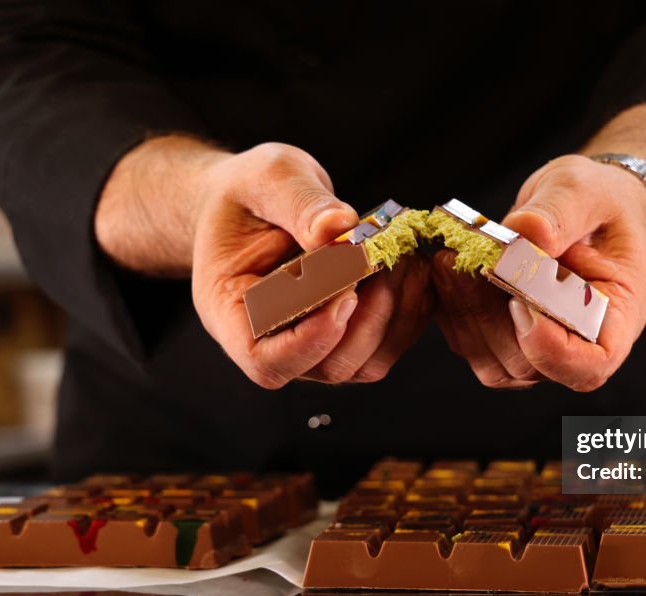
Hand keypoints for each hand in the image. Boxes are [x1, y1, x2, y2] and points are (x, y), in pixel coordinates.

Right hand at [184, 142, 431, 387]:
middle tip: (387, 261)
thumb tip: (340, 227)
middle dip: (367, 318)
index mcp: (232, 312)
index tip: (346, 293)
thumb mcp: (267, 179)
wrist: (258, 203)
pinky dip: (409, 312)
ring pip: (365, 363)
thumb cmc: (248, 194)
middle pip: (326, 366)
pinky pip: (387, 345)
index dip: (309, 341)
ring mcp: (313, 345)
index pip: (266, 360)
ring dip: (395, 315)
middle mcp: (272, 341)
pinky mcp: (348, 336)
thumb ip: (299, 203)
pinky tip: (413, 270)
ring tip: (403, 259)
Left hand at [432, 154, 645, 391]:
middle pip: (532, 366)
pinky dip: (454, 312)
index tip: (519, 303)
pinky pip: (474, 345)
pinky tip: (448, 271)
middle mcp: (580, 341)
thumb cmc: (601, 203)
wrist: (586, 206)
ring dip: (465, 315)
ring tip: (450, 262)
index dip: (551, 349)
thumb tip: (525, 232)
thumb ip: (560, 212)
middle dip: (491, 318)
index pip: (591, 365)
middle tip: (463, 264)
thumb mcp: (586, 192)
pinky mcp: (507, 335)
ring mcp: (541, 345)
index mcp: (616, 316)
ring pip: (495, 362)